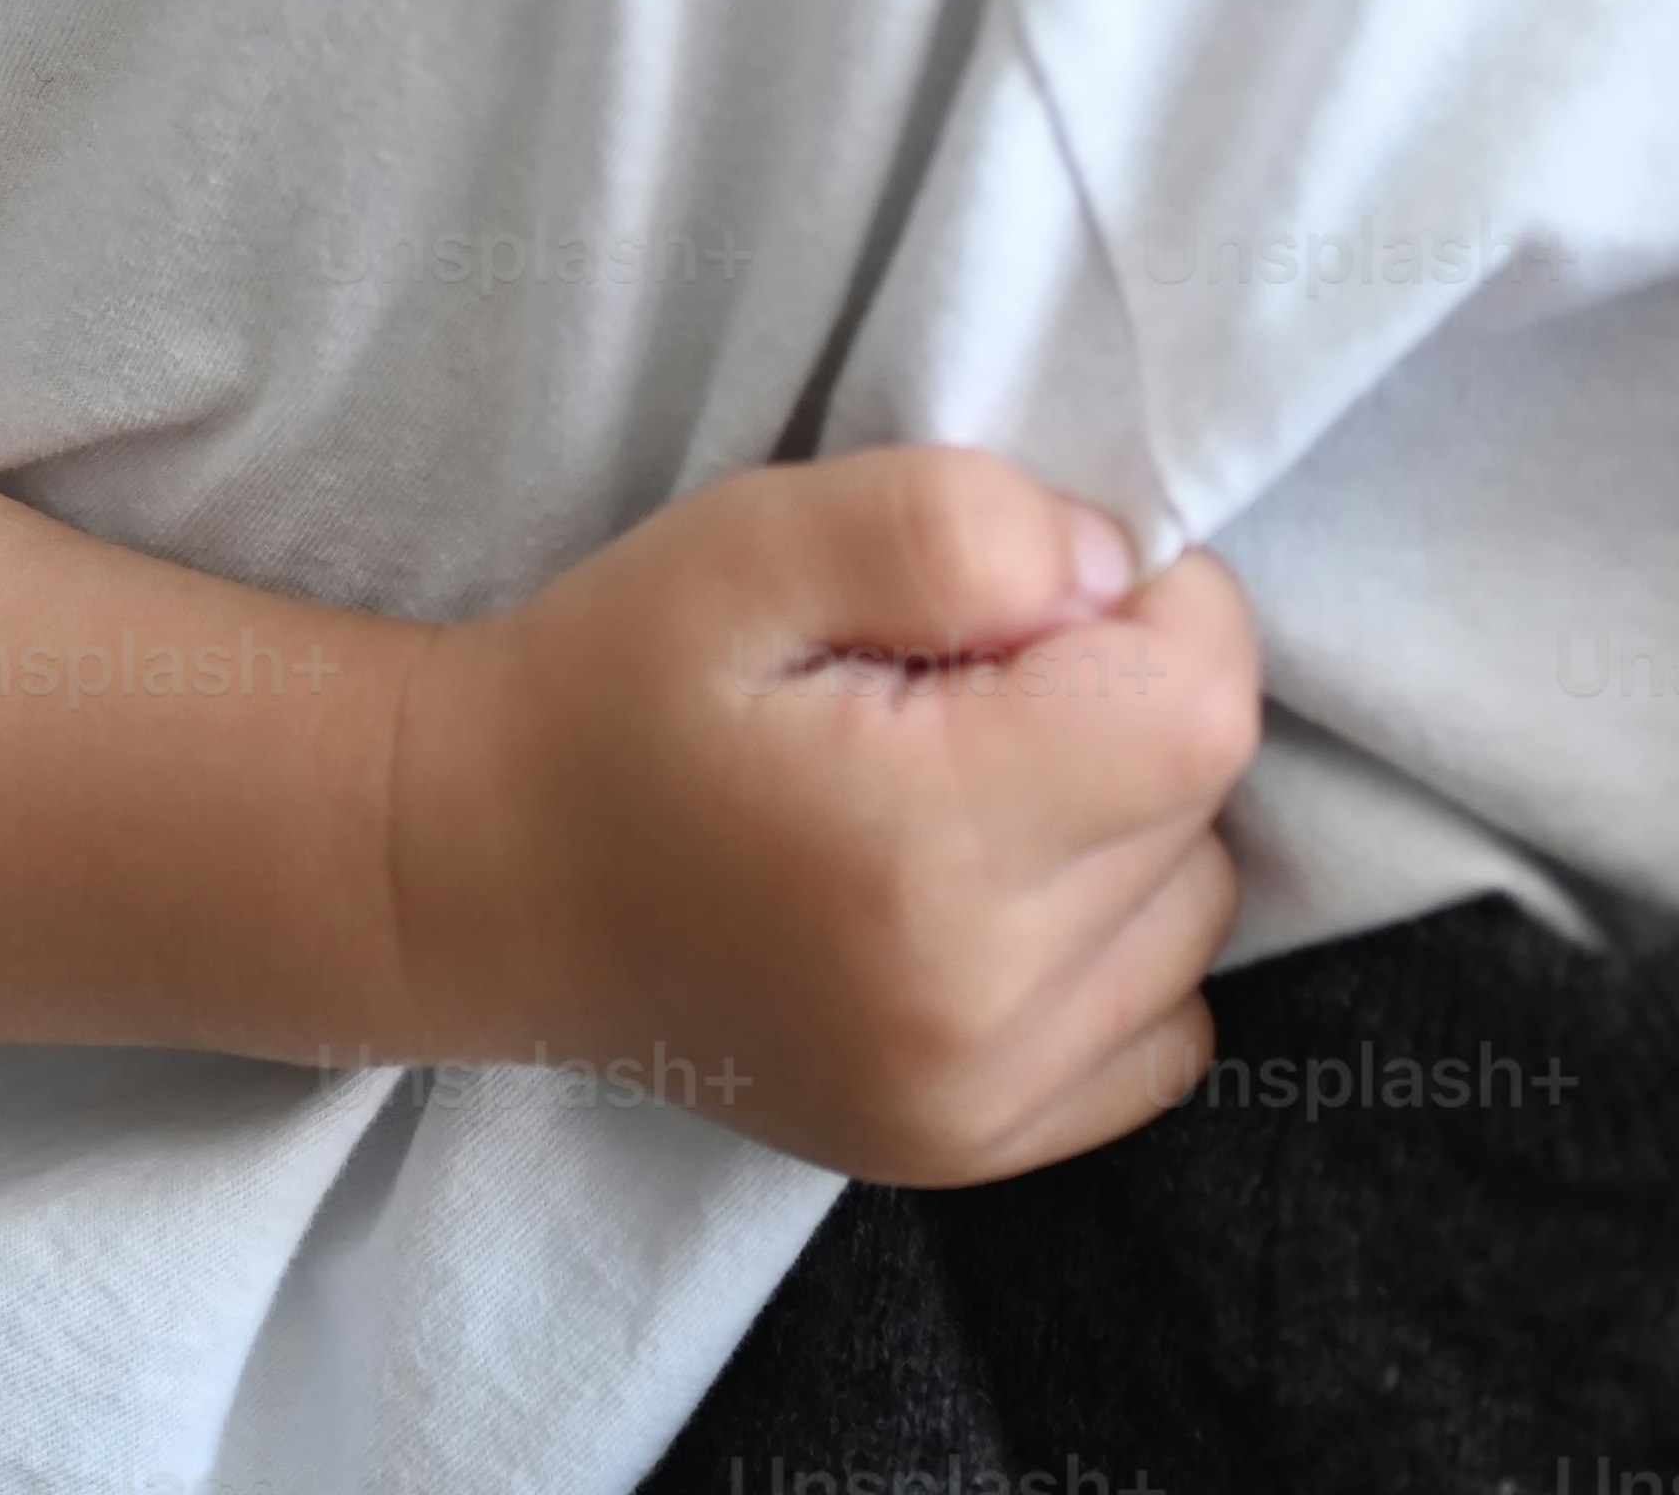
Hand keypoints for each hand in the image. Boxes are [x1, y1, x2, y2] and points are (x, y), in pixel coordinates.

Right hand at [380, 444, 1259, 1186]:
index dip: (1150, 609)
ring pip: (1190, 916)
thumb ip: (944, 526)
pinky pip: (1161, 1031)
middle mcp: (970, 1010)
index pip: (1199, 715)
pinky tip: (985, 890)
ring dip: (1121, 827)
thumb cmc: (612, 687)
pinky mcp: (970, 1151)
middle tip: (954, 682)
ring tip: (960, 784)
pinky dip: (1113, 946)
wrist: (480, 879)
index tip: (1023, 593)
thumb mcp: (749, 543)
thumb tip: (1110, 574)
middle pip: (1198, 810)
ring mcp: (975, 1107)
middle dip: (1116, 706)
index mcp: (920, 850)